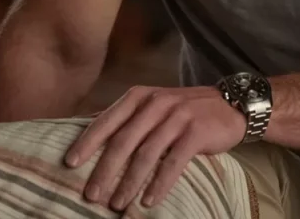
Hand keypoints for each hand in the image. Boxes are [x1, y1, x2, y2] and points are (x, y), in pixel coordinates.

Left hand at [64, 85, 245, 210]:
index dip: (87, 143)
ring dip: (129, 183)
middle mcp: (155, 103)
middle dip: (104, 170)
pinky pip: (173, 163)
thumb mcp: (152, 103)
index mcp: (138, 96)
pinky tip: (148, 201)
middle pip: (123, 141)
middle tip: (91, 194)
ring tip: (117, 204)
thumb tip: (87, 126)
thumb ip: (125, 116)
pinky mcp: (195, 132)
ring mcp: (176, 117)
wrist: (230, 105)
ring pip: (146, 155)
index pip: (106, 120)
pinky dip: (159, 184)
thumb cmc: (183, 109)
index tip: (70, 163)